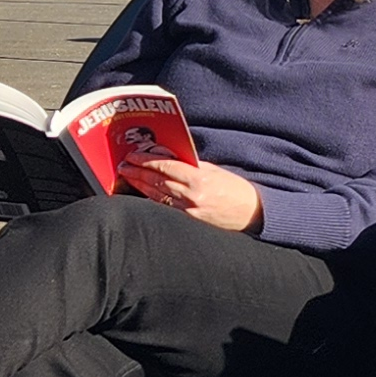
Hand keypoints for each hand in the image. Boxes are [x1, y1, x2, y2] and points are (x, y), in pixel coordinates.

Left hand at [117, 154, 263, 232]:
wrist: (252, 213)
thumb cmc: (236, 189)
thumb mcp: (215, 171)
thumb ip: (192, 165)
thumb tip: (169, 158)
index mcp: (200, 179)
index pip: (166, 167)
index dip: (147, 161)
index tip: (134, 156)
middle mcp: (192, 195)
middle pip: (157, 181)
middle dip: (138, 172)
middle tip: (124, 165)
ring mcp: (189, 210)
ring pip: (157, 195)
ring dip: (140, 185)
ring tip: (128, 177)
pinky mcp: (189, 220)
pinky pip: (165, 207)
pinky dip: (152, 199)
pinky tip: (142, 193)